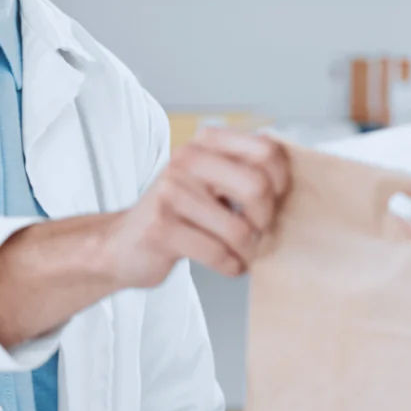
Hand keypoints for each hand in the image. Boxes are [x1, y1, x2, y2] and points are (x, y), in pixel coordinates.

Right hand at [101, 129, 290, 287]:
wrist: (122, 244)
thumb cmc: (178, 214)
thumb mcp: (208, 180)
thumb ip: (242, 167)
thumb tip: (288, 166)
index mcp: (204, 143)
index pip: (265, 150)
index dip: (280, 181)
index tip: (273, 200)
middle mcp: (185, 161)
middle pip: (257, 187)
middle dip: (266, 219)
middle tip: (258, 231)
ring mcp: (170, 194)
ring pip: (239, 229)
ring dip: (248, 250)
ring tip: (241, 252)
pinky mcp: (161, 229)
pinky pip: (217, 253)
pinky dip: (230, 266)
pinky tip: (226, 264)